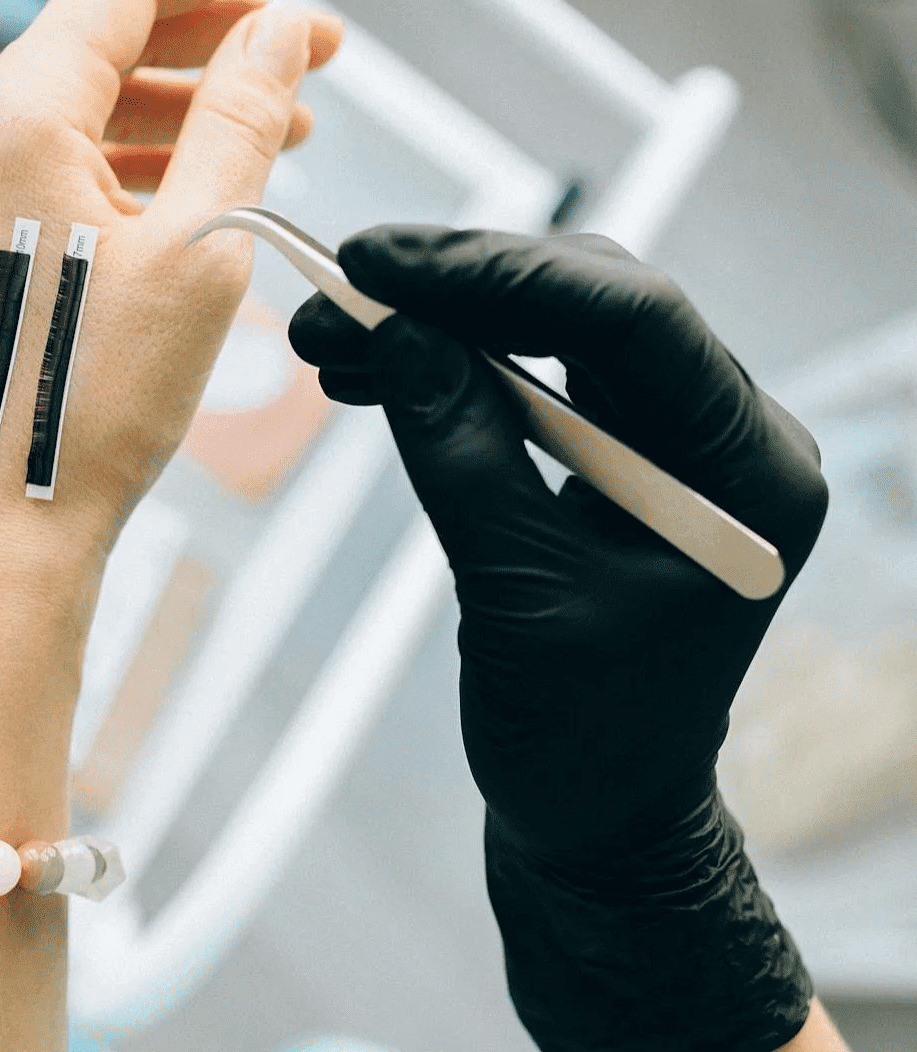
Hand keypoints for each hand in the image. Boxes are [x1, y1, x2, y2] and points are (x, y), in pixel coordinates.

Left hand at [0, 0, 343, 573]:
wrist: (9, 518)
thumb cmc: (87, 409)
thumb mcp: (201, 250)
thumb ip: (243, 120)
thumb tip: (277, 34)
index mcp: (6, 119)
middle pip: (106, 36)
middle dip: (218, 35)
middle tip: (311, 51)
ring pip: (85, 98)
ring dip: (185, 101)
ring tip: (281, 120)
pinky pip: (58, 154)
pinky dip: (135, 153)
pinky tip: (205, 171)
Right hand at [289, 226, 828, 1049]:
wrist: (600, 811)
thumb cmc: (581, 735)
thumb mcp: (515, 591)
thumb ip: (457, 449)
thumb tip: (391, 328)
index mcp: (745, 471)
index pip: (632, 319)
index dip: (494, 275)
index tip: (375, 264)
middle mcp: (724, 433)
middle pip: (589, 302)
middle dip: (452, 289)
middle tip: (337, 287)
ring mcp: (670, 437)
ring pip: (548, 327)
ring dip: (434, 324)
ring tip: (328, 337)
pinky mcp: (615, 451)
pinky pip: (528, 377)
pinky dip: (446, 368)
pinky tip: (369, 373)